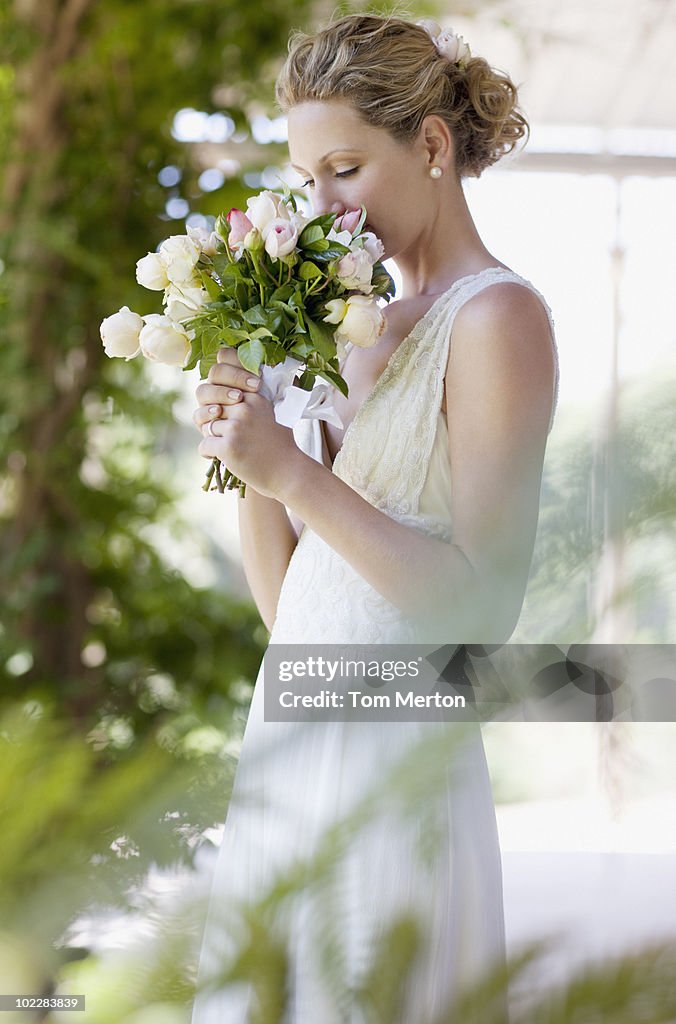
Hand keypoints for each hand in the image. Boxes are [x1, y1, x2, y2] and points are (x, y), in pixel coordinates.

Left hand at [193, 347, 300, 497]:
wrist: (289, 473)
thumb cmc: (278, 447)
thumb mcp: (268, 415)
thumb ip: (247, 402)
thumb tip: (216, 400)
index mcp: (255, 396)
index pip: (219, 372)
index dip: (214, 387)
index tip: (221, 403)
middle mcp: (245, 407)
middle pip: (207, 401)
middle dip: (209, 417)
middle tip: (222, 431)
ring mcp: (236, 426)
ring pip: (205, 426)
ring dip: (212, 438)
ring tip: (229, 447)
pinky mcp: (229, 446)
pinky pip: (204, 446)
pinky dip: (209, 454)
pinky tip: (223, 458)